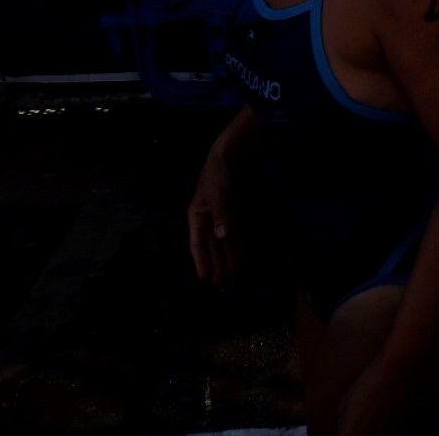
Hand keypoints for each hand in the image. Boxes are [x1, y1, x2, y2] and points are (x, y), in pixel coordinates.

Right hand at [187, 150, 239, 284]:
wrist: (230, 156)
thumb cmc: (218, 175)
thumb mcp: (218, 195)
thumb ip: (222, 216)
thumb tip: (222, 236)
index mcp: (197, 216)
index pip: (198, 243)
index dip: (201, 261)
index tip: (204, 278)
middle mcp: (207, 219)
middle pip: (212, 246)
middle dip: (216, 263)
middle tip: (221, 282)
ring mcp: (219, 216)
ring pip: (223, 241)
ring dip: (227, 256)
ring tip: (232, 273)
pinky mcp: (231, 212)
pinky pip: (234, 232)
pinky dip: (237, 243)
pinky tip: (241, 254)